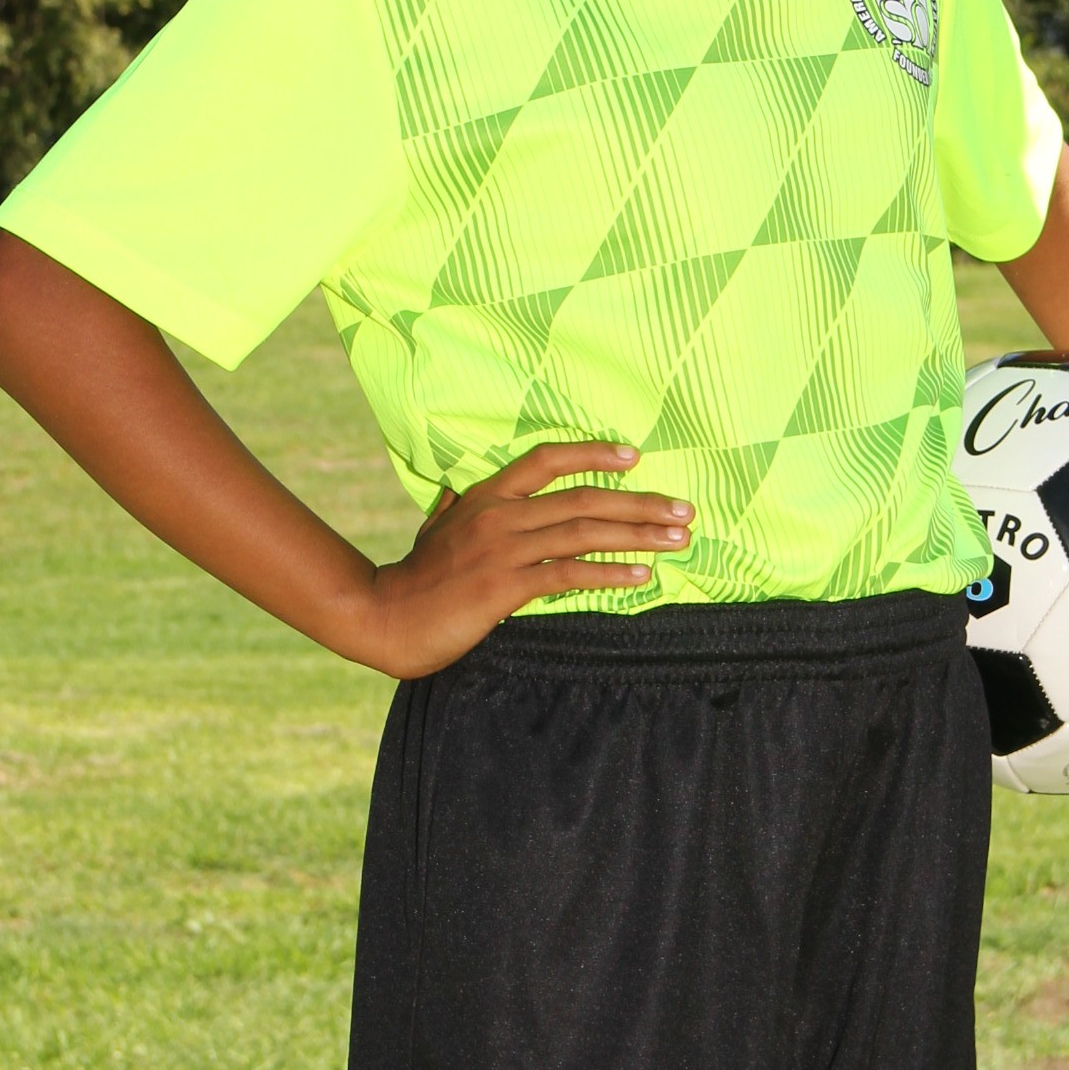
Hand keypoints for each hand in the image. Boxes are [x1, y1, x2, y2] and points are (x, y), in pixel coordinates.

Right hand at [356, 441, 690, 677]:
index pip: (547, 459)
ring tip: (677, 540)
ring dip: (637, 535)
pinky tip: (641, 576)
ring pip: (583, 532)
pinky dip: (609, 573)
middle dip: (640, 503)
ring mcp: (502, 549)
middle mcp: (499, 514)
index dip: (593, 454)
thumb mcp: (435, 529)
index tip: (635, 456)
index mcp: (486, 495)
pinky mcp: (504, 587)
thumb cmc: (414, 578)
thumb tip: (456, 491)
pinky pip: (568, 574)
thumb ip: (453, 508)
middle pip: (583, 498)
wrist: (385, 616)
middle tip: (684, 511)